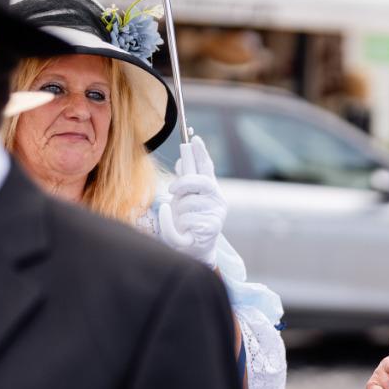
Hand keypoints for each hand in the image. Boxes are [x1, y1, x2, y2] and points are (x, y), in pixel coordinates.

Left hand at [159, 136, 225, 267]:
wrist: (194, 250)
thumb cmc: (188, 223)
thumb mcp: (184, 200)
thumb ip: (185, 182)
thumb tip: (181, 162)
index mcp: (210, 190)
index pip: (206, 168)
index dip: (201, 153)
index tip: (194, 138)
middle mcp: (217, 200)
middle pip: (201, 182)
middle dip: (184, 185)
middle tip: (172, 191)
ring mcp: (215, 215)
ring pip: (189, 204)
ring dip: (179, 212)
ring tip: (181, 220)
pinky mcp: (211, 229)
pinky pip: (186, 220)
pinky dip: (171, 222)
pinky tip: (173, 222)